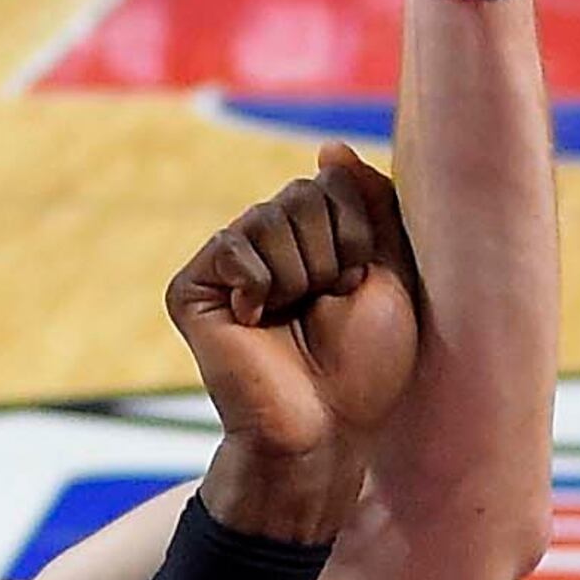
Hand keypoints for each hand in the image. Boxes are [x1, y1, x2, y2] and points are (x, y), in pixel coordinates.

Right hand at [169, 147, 421, 540]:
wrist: (324, 430)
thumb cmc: (364, 367)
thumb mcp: (387, 274)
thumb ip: (368, 205)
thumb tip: (330, 149)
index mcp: (310, 238)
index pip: (333, 185)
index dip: (357, 238)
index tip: (354, 290)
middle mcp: (264, 244)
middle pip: (302, 194)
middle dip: (330, 255)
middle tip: (322, 310)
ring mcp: (226, 265)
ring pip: (269, 218)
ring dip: (298, 277)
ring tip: (291, 321)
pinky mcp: (192, 288)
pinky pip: (233, 247)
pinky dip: (258, 287)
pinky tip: (255, 323)